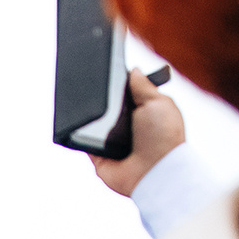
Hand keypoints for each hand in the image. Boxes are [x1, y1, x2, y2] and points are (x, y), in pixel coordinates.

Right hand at [90, 68, 184, 198]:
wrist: (154, 170)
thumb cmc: (163, 137)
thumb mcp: (158, 102)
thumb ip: (143, 85)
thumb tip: (134, 70)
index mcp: (143, 113)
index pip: (126, 94)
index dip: (117, 83)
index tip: (106, 68)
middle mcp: (127, 128)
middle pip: (108, 107)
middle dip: (100, 97)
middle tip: (90, 82)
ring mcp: (112, 143)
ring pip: (94, 123)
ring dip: (90, 114)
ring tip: (82, 99)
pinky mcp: (98, 156)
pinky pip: (83, 141)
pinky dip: (79, 132)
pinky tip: (76, 120)